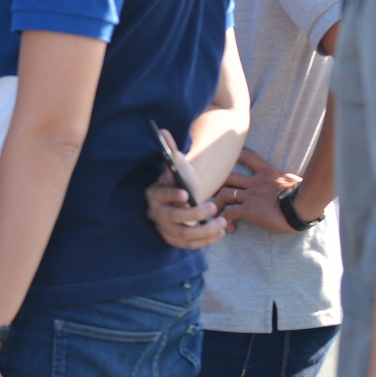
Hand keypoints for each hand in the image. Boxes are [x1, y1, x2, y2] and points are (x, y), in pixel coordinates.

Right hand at [145, 130, 226, 249]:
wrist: (179, 198)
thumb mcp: (175, 165)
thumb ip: (170, 149)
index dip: (172, 195)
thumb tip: (162, 130)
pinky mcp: (174, 240)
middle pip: (173, 218)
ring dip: (204, 231)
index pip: (161, 195)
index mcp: (153, 193)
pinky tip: (220, 233)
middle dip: (194, 215)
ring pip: (183, 235)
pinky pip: (189, 245)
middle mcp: (155, 213)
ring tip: (222, 222)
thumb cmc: (178, 180)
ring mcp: (164, 229)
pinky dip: (205, 241)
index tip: (186, 194)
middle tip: (213, 207)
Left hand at [220, 148, 303, 233]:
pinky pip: (229, 212)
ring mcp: (251, 196)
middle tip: (213, 194)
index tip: (226, 161)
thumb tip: (297, 180)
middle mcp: (255, 182)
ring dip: (217, 204)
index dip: (235, 156)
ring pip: (223, 194)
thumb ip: (287, 179)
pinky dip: (225, 219)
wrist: (304, 205)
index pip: (247, 157)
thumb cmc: (305, 195)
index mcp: (267, 173)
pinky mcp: (250, 210)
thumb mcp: (294, 180)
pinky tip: (231, 228)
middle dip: (216, 183)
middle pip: (227, 176)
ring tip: (217, 214)